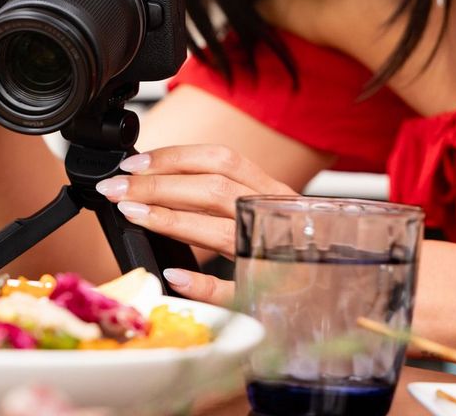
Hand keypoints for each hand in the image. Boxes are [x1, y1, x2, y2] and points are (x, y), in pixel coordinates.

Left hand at [95, 144, 295, 304]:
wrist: (337, 288)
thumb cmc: (290, 245)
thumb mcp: (264, 210)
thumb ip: (226, 197)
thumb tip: (163, 182)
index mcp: (272, 192)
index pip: (221, 160)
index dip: (174, 157)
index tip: (134, 163)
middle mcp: (275, 217)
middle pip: (214, 189)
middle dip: (158, 184)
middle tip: (118, 187)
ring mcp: (275, 256)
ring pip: (220, 231)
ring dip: (170, 219)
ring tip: (131, 212)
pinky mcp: (270, 297)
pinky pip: (234, 291)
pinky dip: (202, 283)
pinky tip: (174, 276)